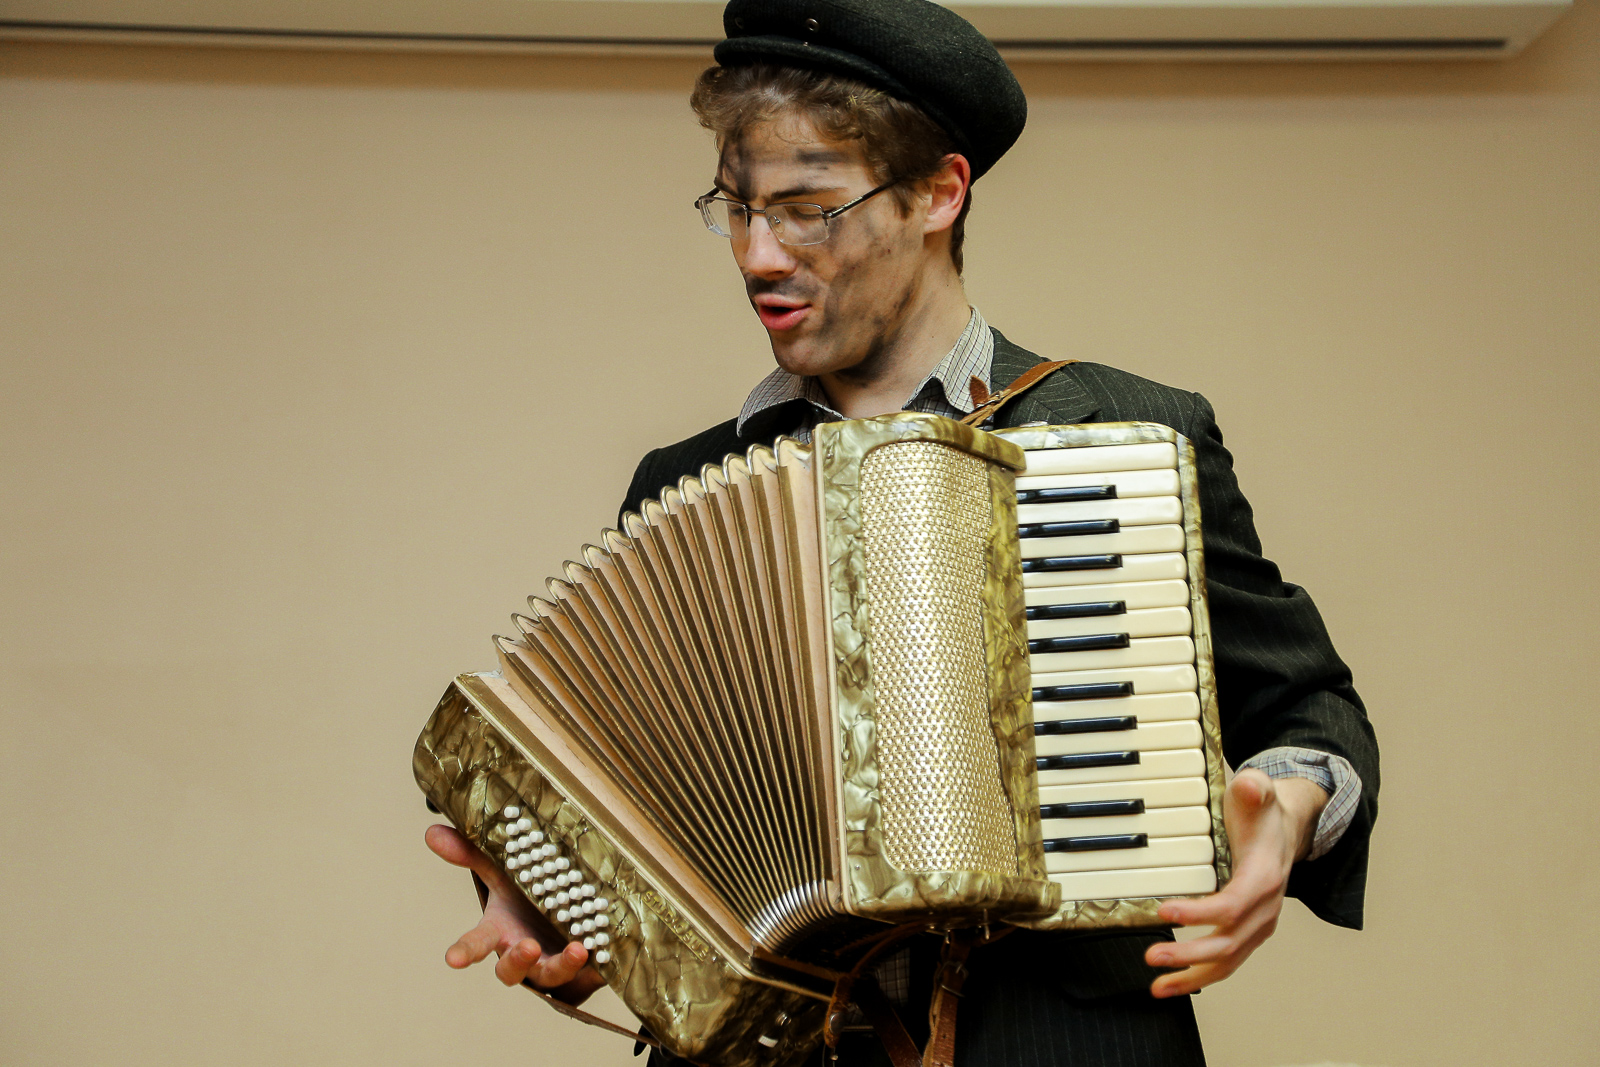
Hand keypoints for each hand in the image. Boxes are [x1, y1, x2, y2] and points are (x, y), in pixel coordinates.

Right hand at [424, 824, 605, 1004]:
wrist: (569, 914)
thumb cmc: (529, 897)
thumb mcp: (503, 872)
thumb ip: (472, 854)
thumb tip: (432, 832)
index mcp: (500, 930)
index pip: (476, 943)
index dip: (464, 952)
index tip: (452, 959)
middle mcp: (523, 952)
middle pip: (511, 969)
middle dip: (518, 961)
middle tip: (528, 946)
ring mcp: (551, 963)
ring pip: (551, 976)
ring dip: (562, 965)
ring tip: (577, 949)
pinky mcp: (582, 969)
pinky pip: (590, 976)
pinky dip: (598, 969)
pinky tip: (607, 959)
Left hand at [1144, 769, 1327, 997]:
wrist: (1286, 828)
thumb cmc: (1263, 812)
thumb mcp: (1258, 791)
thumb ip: (1254, 788)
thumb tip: (1249, 785)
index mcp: (1264, 879)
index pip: (1232, 905)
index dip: (1199, 912)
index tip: (1165, 911)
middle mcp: (1264, 909)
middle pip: (1228, 944)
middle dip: (1189, 954)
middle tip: (1152, 955)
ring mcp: (1258, 925)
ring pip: (1227, 962)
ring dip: (1192, 976)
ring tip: (1158, 985)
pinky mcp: (1248, 933)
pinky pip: (1226, 962)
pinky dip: (1200, 976)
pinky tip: (1172, 982)